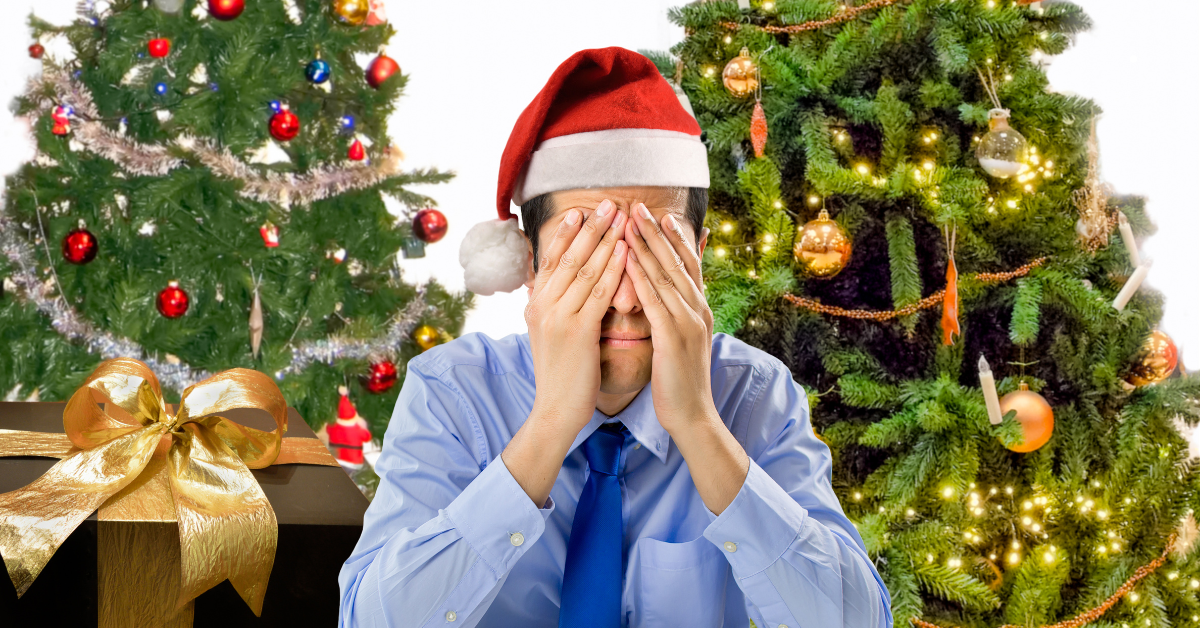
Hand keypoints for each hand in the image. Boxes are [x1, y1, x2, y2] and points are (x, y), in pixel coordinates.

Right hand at [525, 200, 628, 433]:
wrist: (555, 410)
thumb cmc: (560, 373)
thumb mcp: (548, 334)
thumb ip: (551, 306)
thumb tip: (550, 284)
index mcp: (535, 304)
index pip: (551, 259)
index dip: (567, 233)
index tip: (581, 211)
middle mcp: (542, 305)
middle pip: (569, 256)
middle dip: (591, 227)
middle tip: (609, 203)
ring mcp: (558, 317)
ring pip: (584, 269)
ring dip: (606, 239)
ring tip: (622, 217)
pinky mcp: (577, 331)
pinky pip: (598, 293)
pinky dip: (613, 269)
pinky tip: (627, 251)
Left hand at [622, 203, 717, 433]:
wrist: (692, 415)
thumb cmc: (680, 381)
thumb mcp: (680, 341)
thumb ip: (676, 316)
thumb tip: (667, 299)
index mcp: (700, 310)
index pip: (687, 265)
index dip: (673, 238)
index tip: (658, 215)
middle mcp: (699, 310)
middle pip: (677, 262)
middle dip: (656, 232)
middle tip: (638, 206)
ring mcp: (689, 323)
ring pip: (666, 275)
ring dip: (647, 246)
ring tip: (628, 222)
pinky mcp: (674, 338)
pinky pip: (656, 301)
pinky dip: (642, 277)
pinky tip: (628, 260)